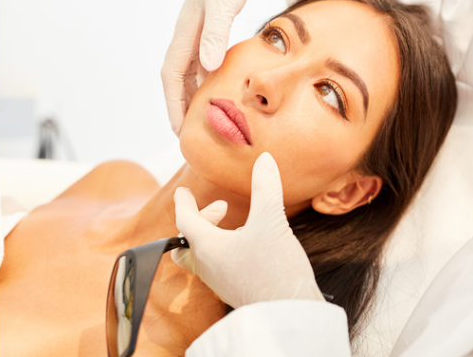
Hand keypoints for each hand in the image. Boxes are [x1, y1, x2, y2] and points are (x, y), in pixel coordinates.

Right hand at [162, 0, 276, 135]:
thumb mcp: (224, 4)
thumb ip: (216, 34)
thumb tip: (208, 66)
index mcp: (186, 32)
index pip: (172, 76)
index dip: (173, 103)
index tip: (179, 129)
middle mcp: (188, 35)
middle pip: (177, 79)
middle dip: (179, 106)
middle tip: (188, 134)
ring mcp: (198, 33)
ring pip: (189, 72)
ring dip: (192, 95)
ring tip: (201, 119)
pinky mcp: (210, 30)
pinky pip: (202, 62)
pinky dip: (207, 80)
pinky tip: (218, 91)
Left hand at [172, 152, 323, 307]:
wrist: (290, 312)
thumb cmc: (275, 269)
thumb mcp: (272, 221)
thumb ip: (266, 188)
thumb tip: (265, 159)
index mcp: (208, 248)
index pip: (185, 220)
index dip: (184, 202)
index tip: (182, 192)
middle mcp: (209, 267)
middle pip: (186, 244)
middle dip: (199, 221)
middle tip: (221, 209)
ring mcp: (221, 282)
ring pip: (203, 256)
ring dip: (214, 236)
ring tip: (239, 225)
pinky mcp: (236, 290)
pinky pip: (219, 267)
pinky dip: (227, 250)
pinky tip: (251, 245)